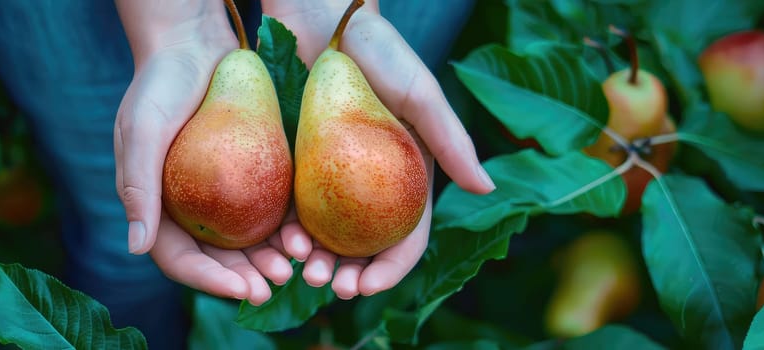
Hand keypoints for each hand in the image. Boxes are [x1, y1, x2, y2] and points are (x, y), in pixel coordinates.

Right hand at [113, 0, 294, 305]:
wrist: (196, 43)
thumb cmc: (162, 82)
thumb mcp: (143, 129)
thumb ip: (138, 185)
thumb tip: (136, 247)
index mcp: (157, 206)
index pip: (179, 257)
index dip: (208, 279)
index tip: (241, 289)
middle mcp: (189, 207)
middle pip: (217, 257)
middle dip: (245, 277)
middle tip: (273, 286)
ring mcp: (222, 194)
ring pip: (248, 240)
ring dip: (270, 258)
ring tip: (297, 265)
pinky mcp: (252, 175)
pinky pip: (270, 210)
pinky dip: (286, 227)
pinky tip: (307, 235)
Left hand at [262, 0, 495, 298]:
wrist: (322, 16)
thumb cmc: (377, 50)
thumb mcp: (418, 92)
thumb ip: (450, 139)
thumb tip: (487, 188)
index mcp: (405, 176)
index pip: (406, 234)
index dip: (391, 267)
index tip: (369, 285)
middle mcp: (370, 185)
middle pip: (363, 245)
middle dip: (350, 275)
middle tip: (330, 286)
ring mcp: (331, 178)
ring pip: (325, 235)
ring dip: (315, 261)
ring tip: (300, 271)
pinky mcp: (296, 165)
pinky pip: (290, 208)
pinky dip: (286, 232)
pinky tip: (277, 244)